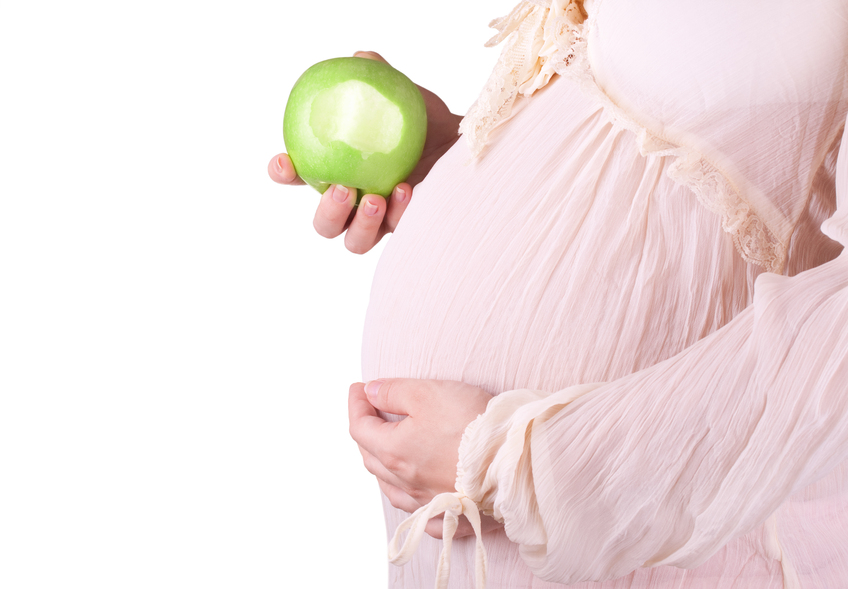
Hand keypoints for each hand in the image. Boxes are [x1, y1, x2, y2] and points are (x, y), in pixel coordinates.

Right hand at [268, 51, 462, 253]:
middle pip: (324, 224)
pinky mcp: (407, 229)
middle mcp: (354, 201)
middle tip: (342, 189)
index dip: (283, 173)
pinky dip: (399, 212)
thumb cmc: (426, 122)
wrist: (464, 145)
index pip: (298, 175)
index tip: (283, 162)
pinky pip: (396, 231)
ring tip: (375, 199)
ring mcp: (380, 222)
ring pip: (355, 242)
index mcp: (337, 169)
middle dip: (327, 212)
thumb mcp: (403, 96)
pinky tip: (407, 190)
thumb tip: (361, 59)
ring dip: (360, 225)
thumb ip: (378, 79)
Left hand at [348, 379, 499, 538]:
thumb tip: (369, 392)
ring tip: (385, 446)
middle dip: (366, 430)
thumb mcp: (427, 393)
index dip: (356, 404)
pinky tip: (413, 492)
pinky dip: (409, 497)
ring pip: (391, 486)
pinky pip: (420, 512)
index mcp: (395, 451)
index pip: (360, 427)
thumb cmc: (472, 423)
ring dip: (382, 463)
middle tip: (370, 409)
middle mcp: (406, 481)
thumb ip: (393, 392)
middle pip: (371, 457)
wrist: (515, 458)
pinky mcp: (452, 514)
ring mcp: (428, 501)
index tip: (358, 387)